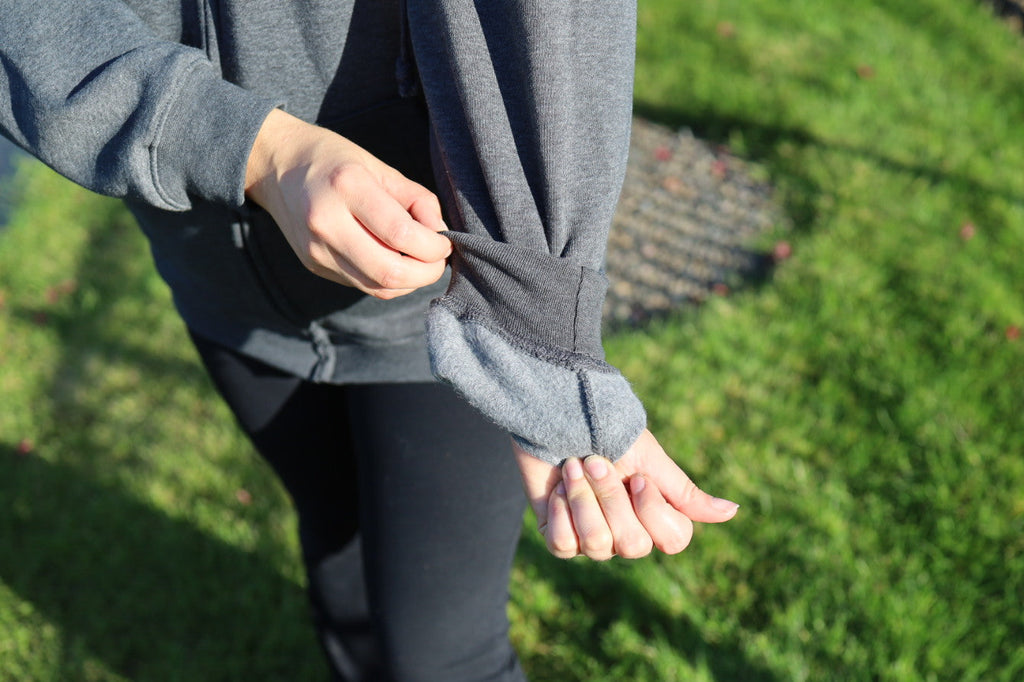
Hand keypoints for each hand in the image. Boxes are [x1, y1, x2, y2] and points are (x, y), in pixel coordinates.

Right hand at [244, 108, 451, 299]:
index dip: (434, 246)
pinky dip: (388, 281)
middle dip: (426, 273)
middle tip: (438, 260)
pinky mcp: (314, 265)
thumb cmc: (334, 160)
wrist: (277, 166)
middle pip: (389, 272)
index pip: (401, 234)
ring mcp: (316, 249)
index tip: (445, 241)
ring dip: (410, 282)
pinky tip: (396, 263)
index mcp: (347, 186)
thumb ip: (416, 198)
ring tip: (421, 262)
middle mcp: (326, 222)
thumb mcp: (378, 166)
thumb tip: (441, 232)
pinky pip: (362, 285)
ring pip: (377, 287)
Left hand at [516, 429, 739, 559]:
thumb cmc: (608, 433)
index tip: (637, 477)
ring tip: (574, 466)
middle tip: (595, 462)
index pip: (673, 541)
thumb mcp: (651, 460)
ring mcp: (592, 538)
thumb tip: (734, 512)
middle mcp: (625, 533)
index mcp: (654, 515)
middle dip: (611, 498)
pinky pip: (564, 546)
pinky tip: (558, 488)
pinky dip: (561, 511)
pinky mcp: (558, 536)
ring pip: (597, 545)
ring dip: (584, 498)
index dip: (653, 511)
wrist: (559, 416)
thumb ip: (685, 493)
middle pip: (633, 545)